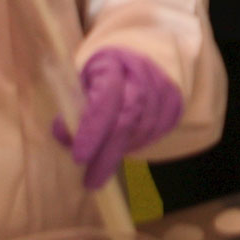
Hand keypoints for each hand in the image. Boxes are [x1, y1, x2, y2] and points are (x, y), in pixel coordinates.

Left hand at [50, 47, 183, 188]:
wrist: (140, 58)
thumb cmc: (104, 75)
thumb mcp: (82, 83)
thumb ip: (73, 108)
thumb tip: (65, 136)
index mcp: (112, 62)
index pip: (106, 97)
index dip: (93, 128)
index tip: (79, 157)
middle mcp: (141, 73)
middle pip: (128, 118)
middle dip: (107, 153)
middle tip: (91, 181)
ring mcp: (162, 88)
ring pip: (143, 130)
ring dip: (120, 151)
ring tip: (102, 165)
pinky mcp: (174, 103)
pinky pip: (156, 133)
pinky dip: (135, 146)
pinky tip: (121, 149)